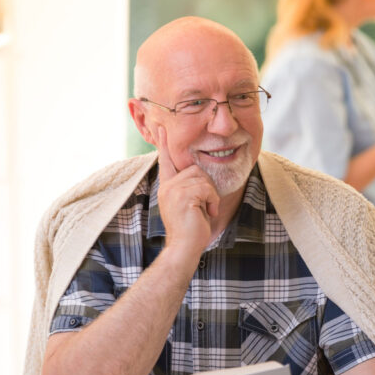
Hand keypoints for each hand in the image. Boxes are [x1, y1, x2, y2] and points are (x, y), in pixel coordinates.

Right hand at [154, 126, 219, 261]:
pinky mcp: (183, 196)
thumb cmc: (191, 229)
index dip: (165, 143)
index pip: (166, 160)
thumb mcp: (189, 204)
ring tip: (205, 210)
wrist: (184, 248)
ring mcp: (173, 190)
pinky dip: (212, 201)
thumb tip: (198, 172)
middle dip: (207, 186)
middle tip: (205, 205)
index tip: (162, 127)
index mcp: (167, 186)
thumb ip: (189, 188)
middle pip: (195, 169)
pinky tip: (207, 213)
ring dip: (210, 195)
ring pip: (202, 178)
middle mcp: (167, 186)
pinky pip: (206, 188)